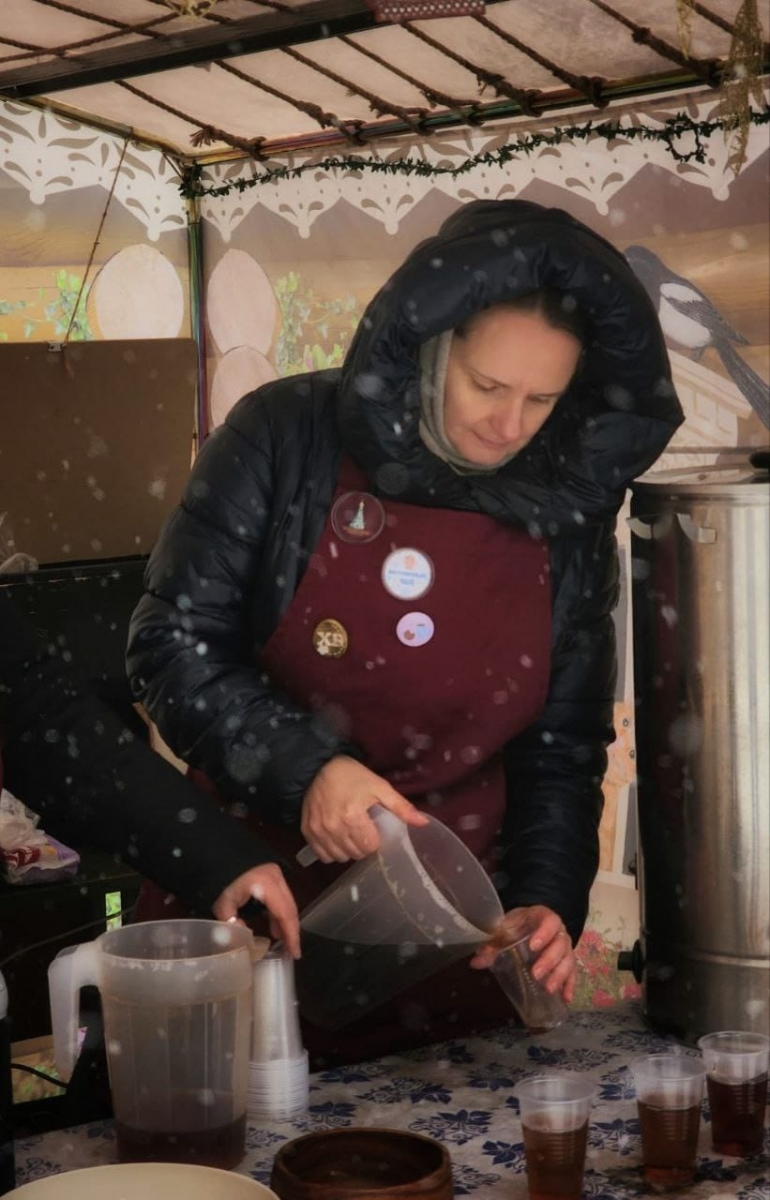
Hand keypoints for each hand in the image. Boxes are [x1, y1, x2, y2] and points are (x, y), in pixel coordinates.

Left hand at [212, 863, 300, 958]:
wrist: (223, 861)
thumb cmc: (222, 881)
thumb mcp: (223, 903)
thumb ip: (231, 921)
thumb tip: (244, 936)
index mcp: (266, 883)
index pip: (284, 912)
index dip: (290, 933)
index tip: (293, 952)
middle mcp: (277, 879)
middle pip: (290, 910)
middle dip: (292, 933)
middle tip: (292, 953)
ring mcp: (278, 877)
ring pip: (289, 906)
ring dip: (288, 927)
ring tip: (285, 946)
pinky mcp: (276, 879)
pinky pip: (283, 901)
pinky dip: (281, 918)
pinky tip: (277, 931)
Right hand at [301, 755, 428, 861]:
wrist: (318, 767)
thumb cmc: (351, 776)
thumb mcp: (379, 786)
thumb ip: (401, 807)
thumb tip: (423, 823)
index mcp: (353, 817)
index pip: (370, 846)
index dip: (376, 839)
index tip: (374, 828)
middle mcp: (334, 828)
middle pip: (356, 853)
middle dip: (363, 845)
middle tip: (364, 829)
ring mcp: (318, 832)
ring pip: (340, 857)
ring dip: (348, 850)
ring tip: (350, 833)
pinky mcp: (307, 833)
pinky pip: (323, 855)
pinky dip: (331, 850)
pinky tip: (336, 837)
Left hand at [470, 904, 576, 1002]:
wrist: (527, 924)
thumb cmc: (516, 926)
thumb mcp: (504, 930)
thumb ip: (492, 945)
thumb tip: (476, 962)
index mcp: (542, 917)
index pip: (550, 921)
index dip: (545, 932)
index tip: (533, 946)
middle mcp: (558, 931)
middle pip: (560, 943)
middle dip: (549, 960)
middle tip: (536, 974)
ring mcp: (565, 947)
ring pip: (568, 959)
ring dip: (560, 975)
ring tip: (549, 988)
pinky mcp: (567, 961)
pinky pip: (573, 973)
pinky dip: (570, 985)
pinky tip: (565, 998)